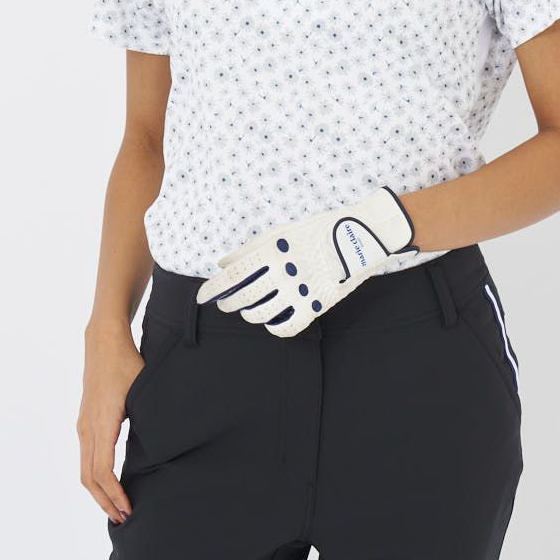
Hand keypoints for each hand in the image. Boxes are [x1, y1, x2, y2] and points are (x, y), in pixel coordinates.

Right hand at [78, 328, 143, 525]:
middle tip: (124, 519)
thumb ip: (151, 418)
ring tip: (117, 508)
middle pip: (89, 478)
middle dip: (105, 502)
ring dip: (99, 493)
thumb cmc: (127, 362)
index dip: (114, 494)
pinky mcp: (85, 422)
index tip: (128, 508)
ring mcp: (83, 425)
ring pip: (84, 471)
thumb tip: (166, 447)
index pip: (103, 470)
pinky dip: (96, 478)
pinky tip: (110, 484)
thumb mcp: (143, 390)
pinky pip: (86, 458)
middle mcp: (87, 427)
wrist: (103, 341)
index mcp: (102, 422)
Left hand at [196, 186, 417, 337]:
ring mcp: (300, 290)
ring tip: (247, 311)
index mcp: (273, 249)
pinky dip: (275, 328)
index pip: (233, 274)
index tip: (202, 297)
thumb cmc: (315, 231)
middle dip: (228, 303)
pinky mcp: (317, 305)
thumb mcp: (281, 231)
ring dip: (249, 315)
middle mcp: (284, 271)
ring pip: (262, 314)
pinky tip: (271, 323)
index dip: (213, 288)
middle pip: (244, 296)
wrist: (358, 237)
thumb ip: (249, 248)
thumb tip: (221, 263)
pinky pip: (288, 327)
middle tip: (224, 304)